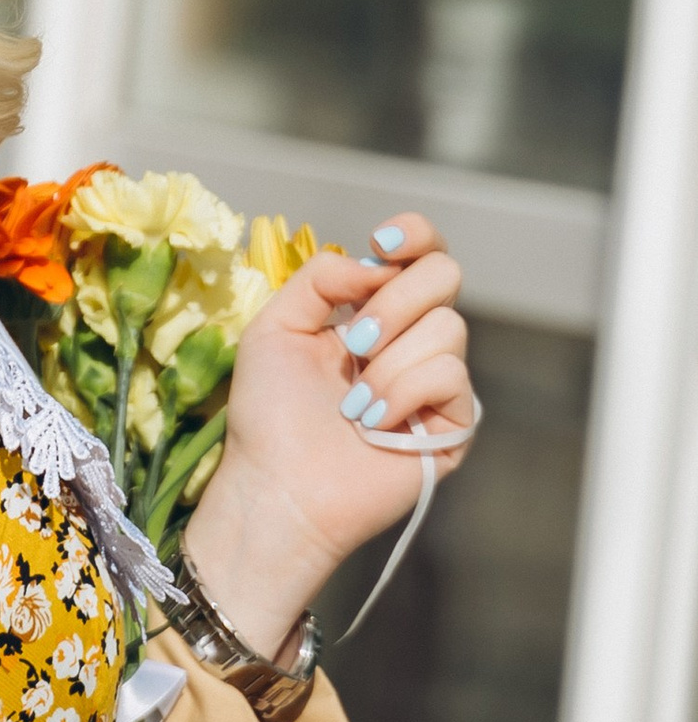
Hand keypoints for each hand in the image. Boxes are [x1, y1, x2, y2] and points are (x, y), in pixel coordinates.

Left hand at [177, 214, 474, 662]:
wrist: (276, 486)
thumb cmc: (268, 414)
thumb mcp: (275, 326)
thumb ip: (321, 278)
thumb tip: (373, 262)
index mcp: (371, 311)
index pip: (419, 254)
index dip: (415, 235)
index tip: (383, 242)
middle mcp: (409, 339)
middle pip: (445, 276)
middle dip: (395, 302)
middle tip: (354, 341)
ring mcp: (435, 381)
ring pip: (448, 327)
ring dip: (388, 362)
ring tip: (352, 404)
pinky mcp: (453, 423)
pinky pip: (451, 376)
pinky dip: (403, 393)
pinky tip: (374, 425)